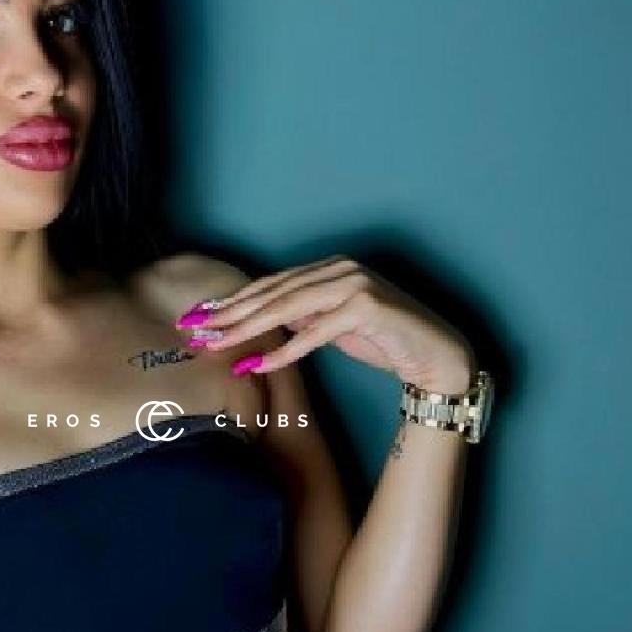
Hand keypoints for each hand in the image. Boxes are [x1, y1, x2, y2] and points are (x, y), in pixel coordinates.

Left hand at [176, 255, 473, 392]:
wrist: (435, 356)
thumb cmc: (387, 341)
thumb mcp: (335, 329)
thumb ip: (303, 320)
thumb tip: (263, 325)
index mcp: (330, 268)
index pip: (272, 284)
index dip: (235, 300)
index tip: (202, 316)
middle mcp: (340, 268)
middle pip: (273, 293)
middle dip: (230, 312)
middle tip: (195, 328)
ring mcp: (354, 284)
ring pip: (287, 307)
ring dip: (248, 328)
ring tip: (217, 344)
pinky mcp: (367, 307)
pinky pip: (316, 332)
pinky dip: (287, 350)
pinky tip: (260, 363)